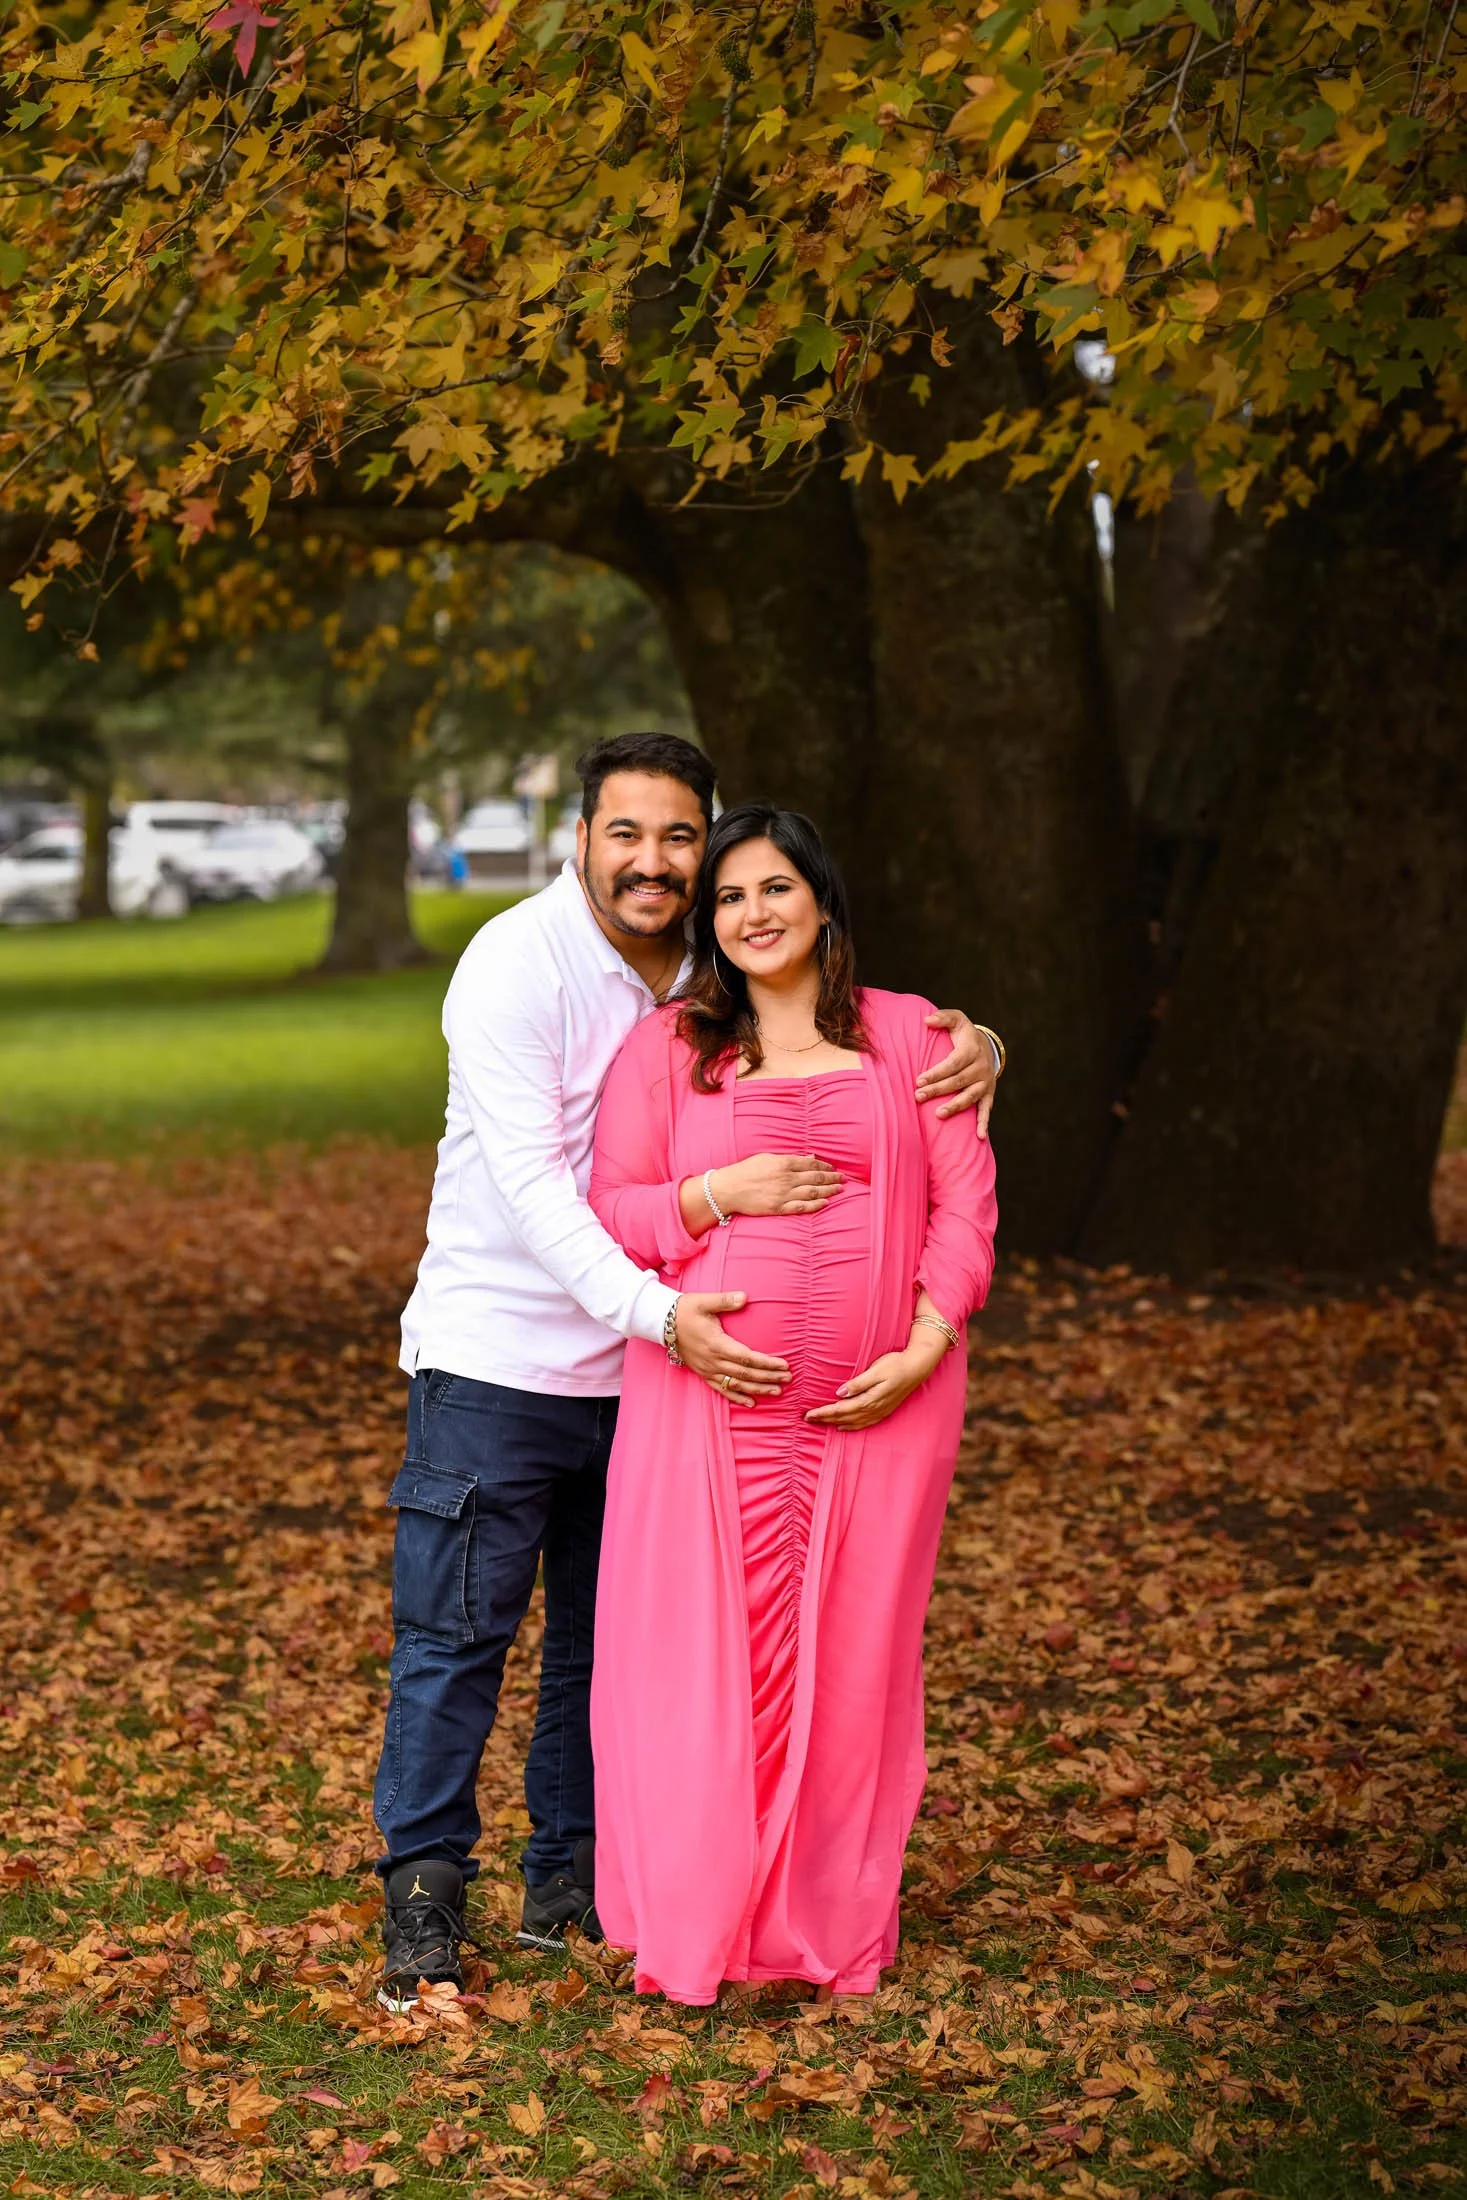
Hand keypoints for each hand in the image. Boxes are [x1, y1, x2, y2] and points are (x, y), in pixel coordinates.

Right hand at [674, 1292, 791, 1403]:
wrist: (662, 1322)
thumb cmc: (685, 1310)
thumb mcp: (704, 1301)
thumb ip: (725, 1300)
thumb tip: (744, 1297)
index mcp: (716, 1343)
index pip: (747, 1357)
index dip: (766, 1363)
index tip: (784, 1365)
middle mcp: (713, 1360)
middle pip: (746, 1373)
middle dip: (768, 1377)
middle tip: (788, 1379)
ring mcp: (708, 1369)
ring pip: (737, 1383)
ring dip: (758, 1389)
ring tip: (777, 1391)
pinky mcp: (703, 1373)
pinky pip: (722, 1389)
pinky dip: (737, 1397)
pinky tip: (751, 1402)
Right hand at [710, 1152, 841, 1217]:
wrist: (728, 1189)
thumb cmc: (745, 1171)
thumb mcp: (767, 1158)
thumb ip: (789, 1158)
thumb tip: (810, 1158)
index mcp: (783, 1163)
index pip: (811, 1164)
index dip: (825, 1166)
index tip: (834, 1168)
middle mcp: (786, 1178)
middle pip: (815, 1178)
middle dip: (831, 1178)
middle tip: (843, 1179)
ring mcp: (783, 1194)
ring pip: (812, 1192)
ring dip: (828, 1191)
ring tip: (839, 1190)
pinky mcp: (778, 1208)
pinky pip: (801, 1207)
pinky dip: (815, 1205)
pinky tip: (825, 1203)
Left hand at [804, 1333, 945, 1430]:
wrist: (917, 1367)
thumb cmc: (896, 1364)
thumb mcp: (876, 1370)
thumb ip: (858, 1383)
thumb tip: (839, 1393)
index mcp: (869, 1399)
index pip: (840, 1409)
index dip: (824, 1413)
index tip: (808, 1414)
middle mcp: (874, 1409)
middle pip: (844, 1418)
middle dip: (825, 1419)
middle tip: (807, 1419)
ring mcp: (880, 1411)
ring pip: (853, 1422)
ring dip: (835, 1423)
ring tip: (820, 1423)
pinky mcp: (884, 1410)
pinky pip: (864, 1423)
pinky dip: (851, 1426)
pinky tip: (843, 1427)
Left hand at [917, 1009, 998, 1131]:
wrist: (988, 1046)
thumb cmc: (964, 1034)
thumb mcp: (957, 1019)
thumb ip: (942, 1017)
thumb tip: (926, 1020)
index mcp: (972, 1050)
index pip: (952, 1064)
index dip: (936, 1072)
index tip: (918, 1080)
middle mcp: (981, 1067)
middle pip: (958, 1081)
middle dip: (937, 1090)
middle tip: (918, 1097)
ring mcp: (986, 1082)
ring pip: (970, 1097)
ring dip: (954, 1106)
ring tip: (938, 1114)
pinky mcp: (989, 1093)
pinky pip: (987, 1110)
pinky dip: (984, 1123)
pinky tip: (979, 1137)